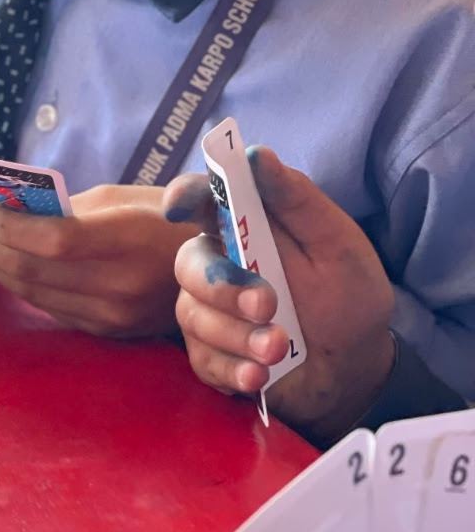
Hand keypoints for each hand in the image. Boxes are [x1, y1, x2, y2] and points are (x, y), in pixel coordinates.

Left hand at [0, 183, 195, 338]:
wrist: (222, 275)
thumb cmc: (169, 219)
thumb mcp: (126, 197)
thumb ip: (71, 208)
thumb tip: (12, 211)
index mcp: (133, 242)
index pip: (58, 241)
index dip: (13, 229)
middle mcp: (122, 286)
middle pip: (34, 271)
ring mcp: (114, 316)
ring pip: (34, 293)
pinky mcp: (107, 332)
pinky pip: (50, 307)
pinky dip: (18, 284)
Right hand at [164, 147, 395, 442]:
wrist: (353, 367)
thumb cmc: (347, 297)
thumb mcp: (336, 244)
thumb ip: (297, 200)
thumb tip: (257, 154)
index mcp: (244, 226)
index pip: (200, 200)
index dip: (183, 197)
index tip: (179, 207)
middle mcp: (218, 264)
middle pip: (188, 262)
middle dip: (222, 287)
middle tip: (267, 306)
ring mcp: (209, 312)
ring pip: (194, 315)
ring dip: (237, 334)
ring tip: (280, 349)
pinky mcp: (210, 355)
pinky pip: (203, 359)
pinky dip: (232, 368)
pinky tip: (258, 376)